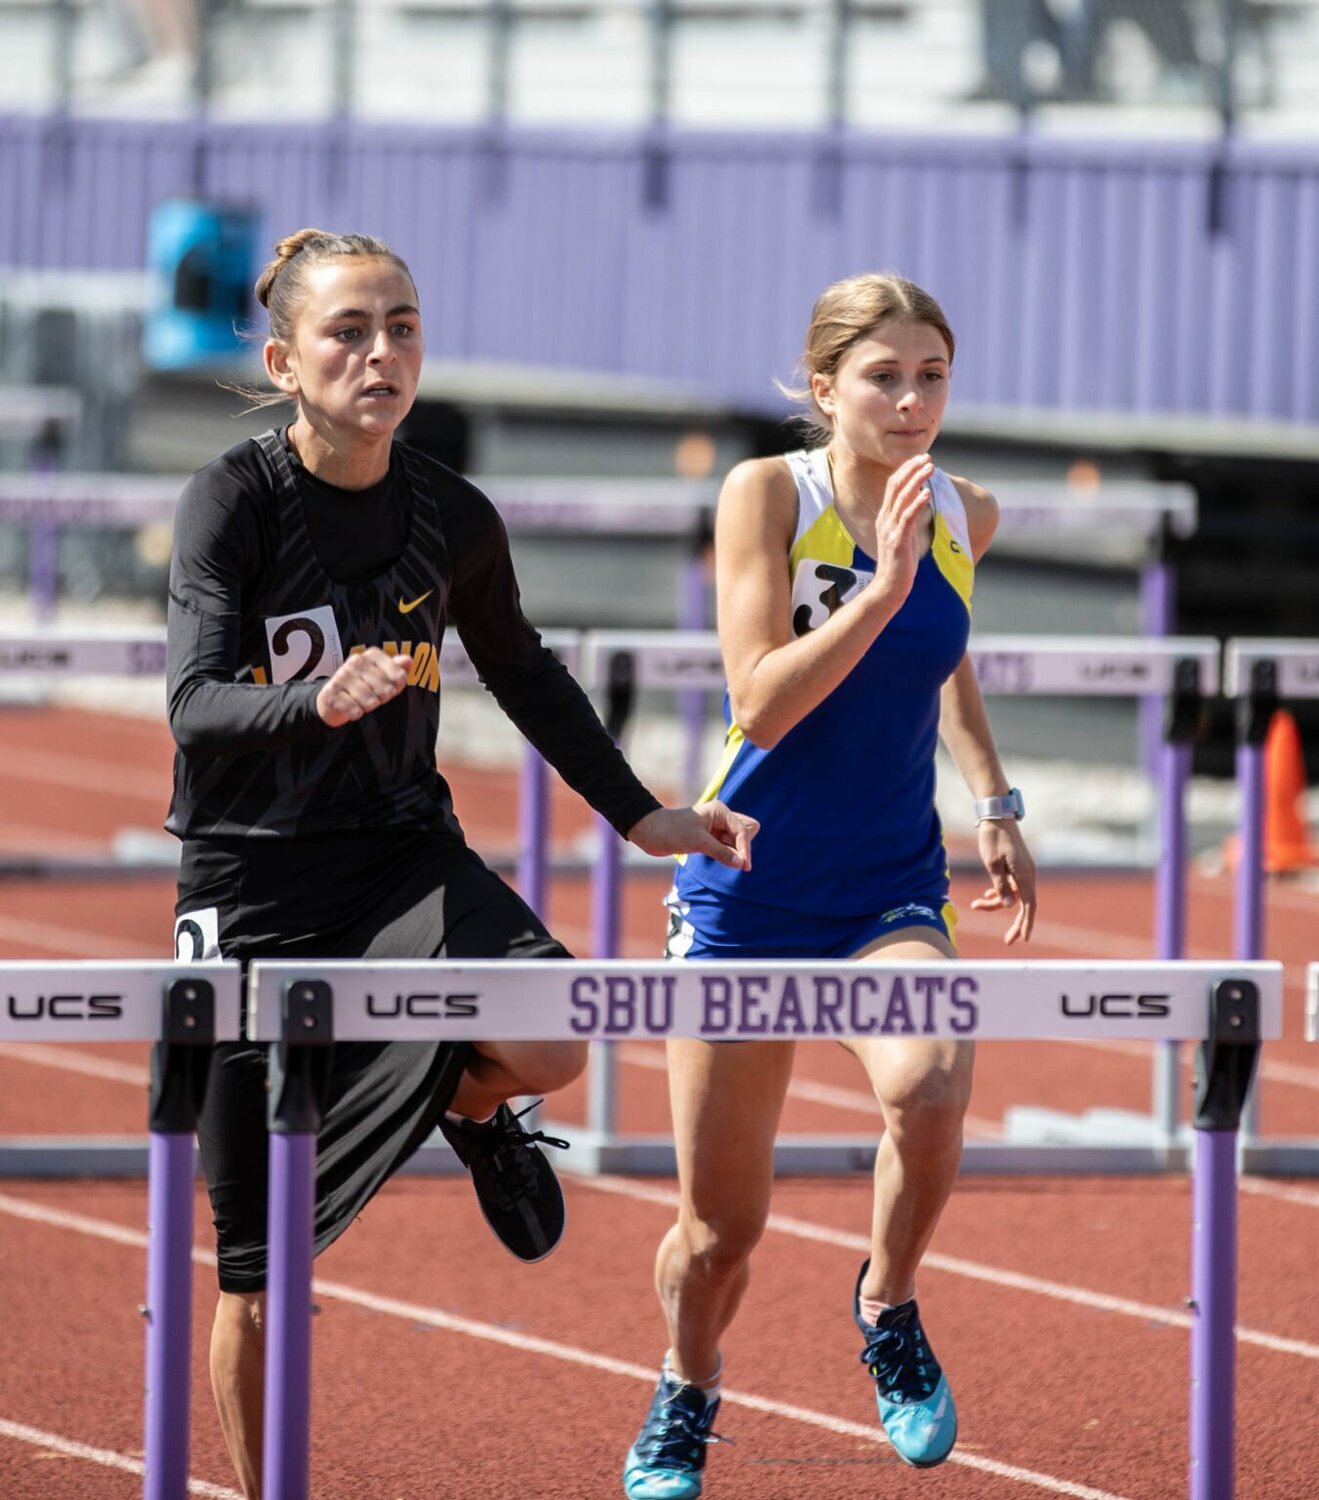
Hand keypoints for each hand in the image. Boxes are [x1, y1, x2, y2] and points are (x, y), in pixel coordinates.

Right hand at [316, 647, 411, 727]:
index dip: (398, 686)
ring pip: (370, 700)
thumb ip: (397, 668)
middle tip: (376, 697)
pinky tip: (354, 709)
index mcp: (371, 655)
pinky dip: (356, 713)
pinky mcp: (331, 694)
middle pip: (384, 688)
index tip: (394, 688)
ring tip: (364, 702)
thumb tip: (408, 660)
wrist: (333, 699)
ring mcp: (342, 677)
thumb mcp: (382, 675)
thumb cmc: (364, 686)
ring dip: (369, 706)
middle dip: (383, 698)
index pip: (398, 674)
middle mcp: (355, 662)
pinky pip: (354, 710)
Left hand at [626, 801, 759, 870]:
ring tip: (728, 862)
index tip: (744, 867)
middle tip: (736, 860)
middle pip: (746, 831)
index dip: (745, 848)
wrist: (650, 832)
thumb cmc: (672, 831)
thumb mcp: (698, 842)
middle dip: (743, 846)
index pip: (743, 830)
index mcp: (720, 811)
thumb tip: (742, 864)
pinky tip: (723, 861)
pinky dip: (727, 855)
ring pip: (736, 841)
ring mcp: (715, 828)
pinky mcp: (709, 838)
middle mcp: (720, 818)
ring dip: (735, 852)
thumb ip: (722, 852)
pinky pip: (726, 847)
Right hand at [872, 453, 934, 602]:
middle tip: (927, 457)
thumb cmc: (900, 563)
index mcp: (885, 517)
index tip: (921, 459)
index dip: (906, 470)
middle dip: (912, 469)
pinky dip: (917, 503)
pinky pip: (907, 518)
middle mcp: (885, 520)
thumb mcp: (903, 535)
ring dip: (917, 480)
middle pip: (896, 486)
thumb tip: (920, 500)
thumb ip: (908, 518)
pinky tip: (927, 493)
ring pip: (902, 498)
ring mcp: (890, 530)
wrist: (889, 586)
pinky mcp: (897, 541)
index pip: (893, 486)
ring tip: (930, 468)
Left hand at [969, 818, 1035, 943]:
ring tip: (976, 905)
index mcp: (1025, 875)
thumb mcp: (993, 864)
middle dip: (1016, 923)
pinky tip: (986, 896)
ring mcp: (1023, 870)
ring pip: (1013, 895)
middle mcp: (1028, 874)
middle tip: (1008, 941)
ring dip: (997, 903)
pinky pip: (1011, 886)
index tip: (1024, 938)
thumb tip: (1010, 905)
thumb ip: (1001, 885)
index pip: (1029, 905)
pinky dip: (999, 892)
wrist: (996, 816)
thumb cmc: (993, 838)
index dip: (1027, 923)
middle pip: (1024, 905)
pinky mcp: (1016, 866)